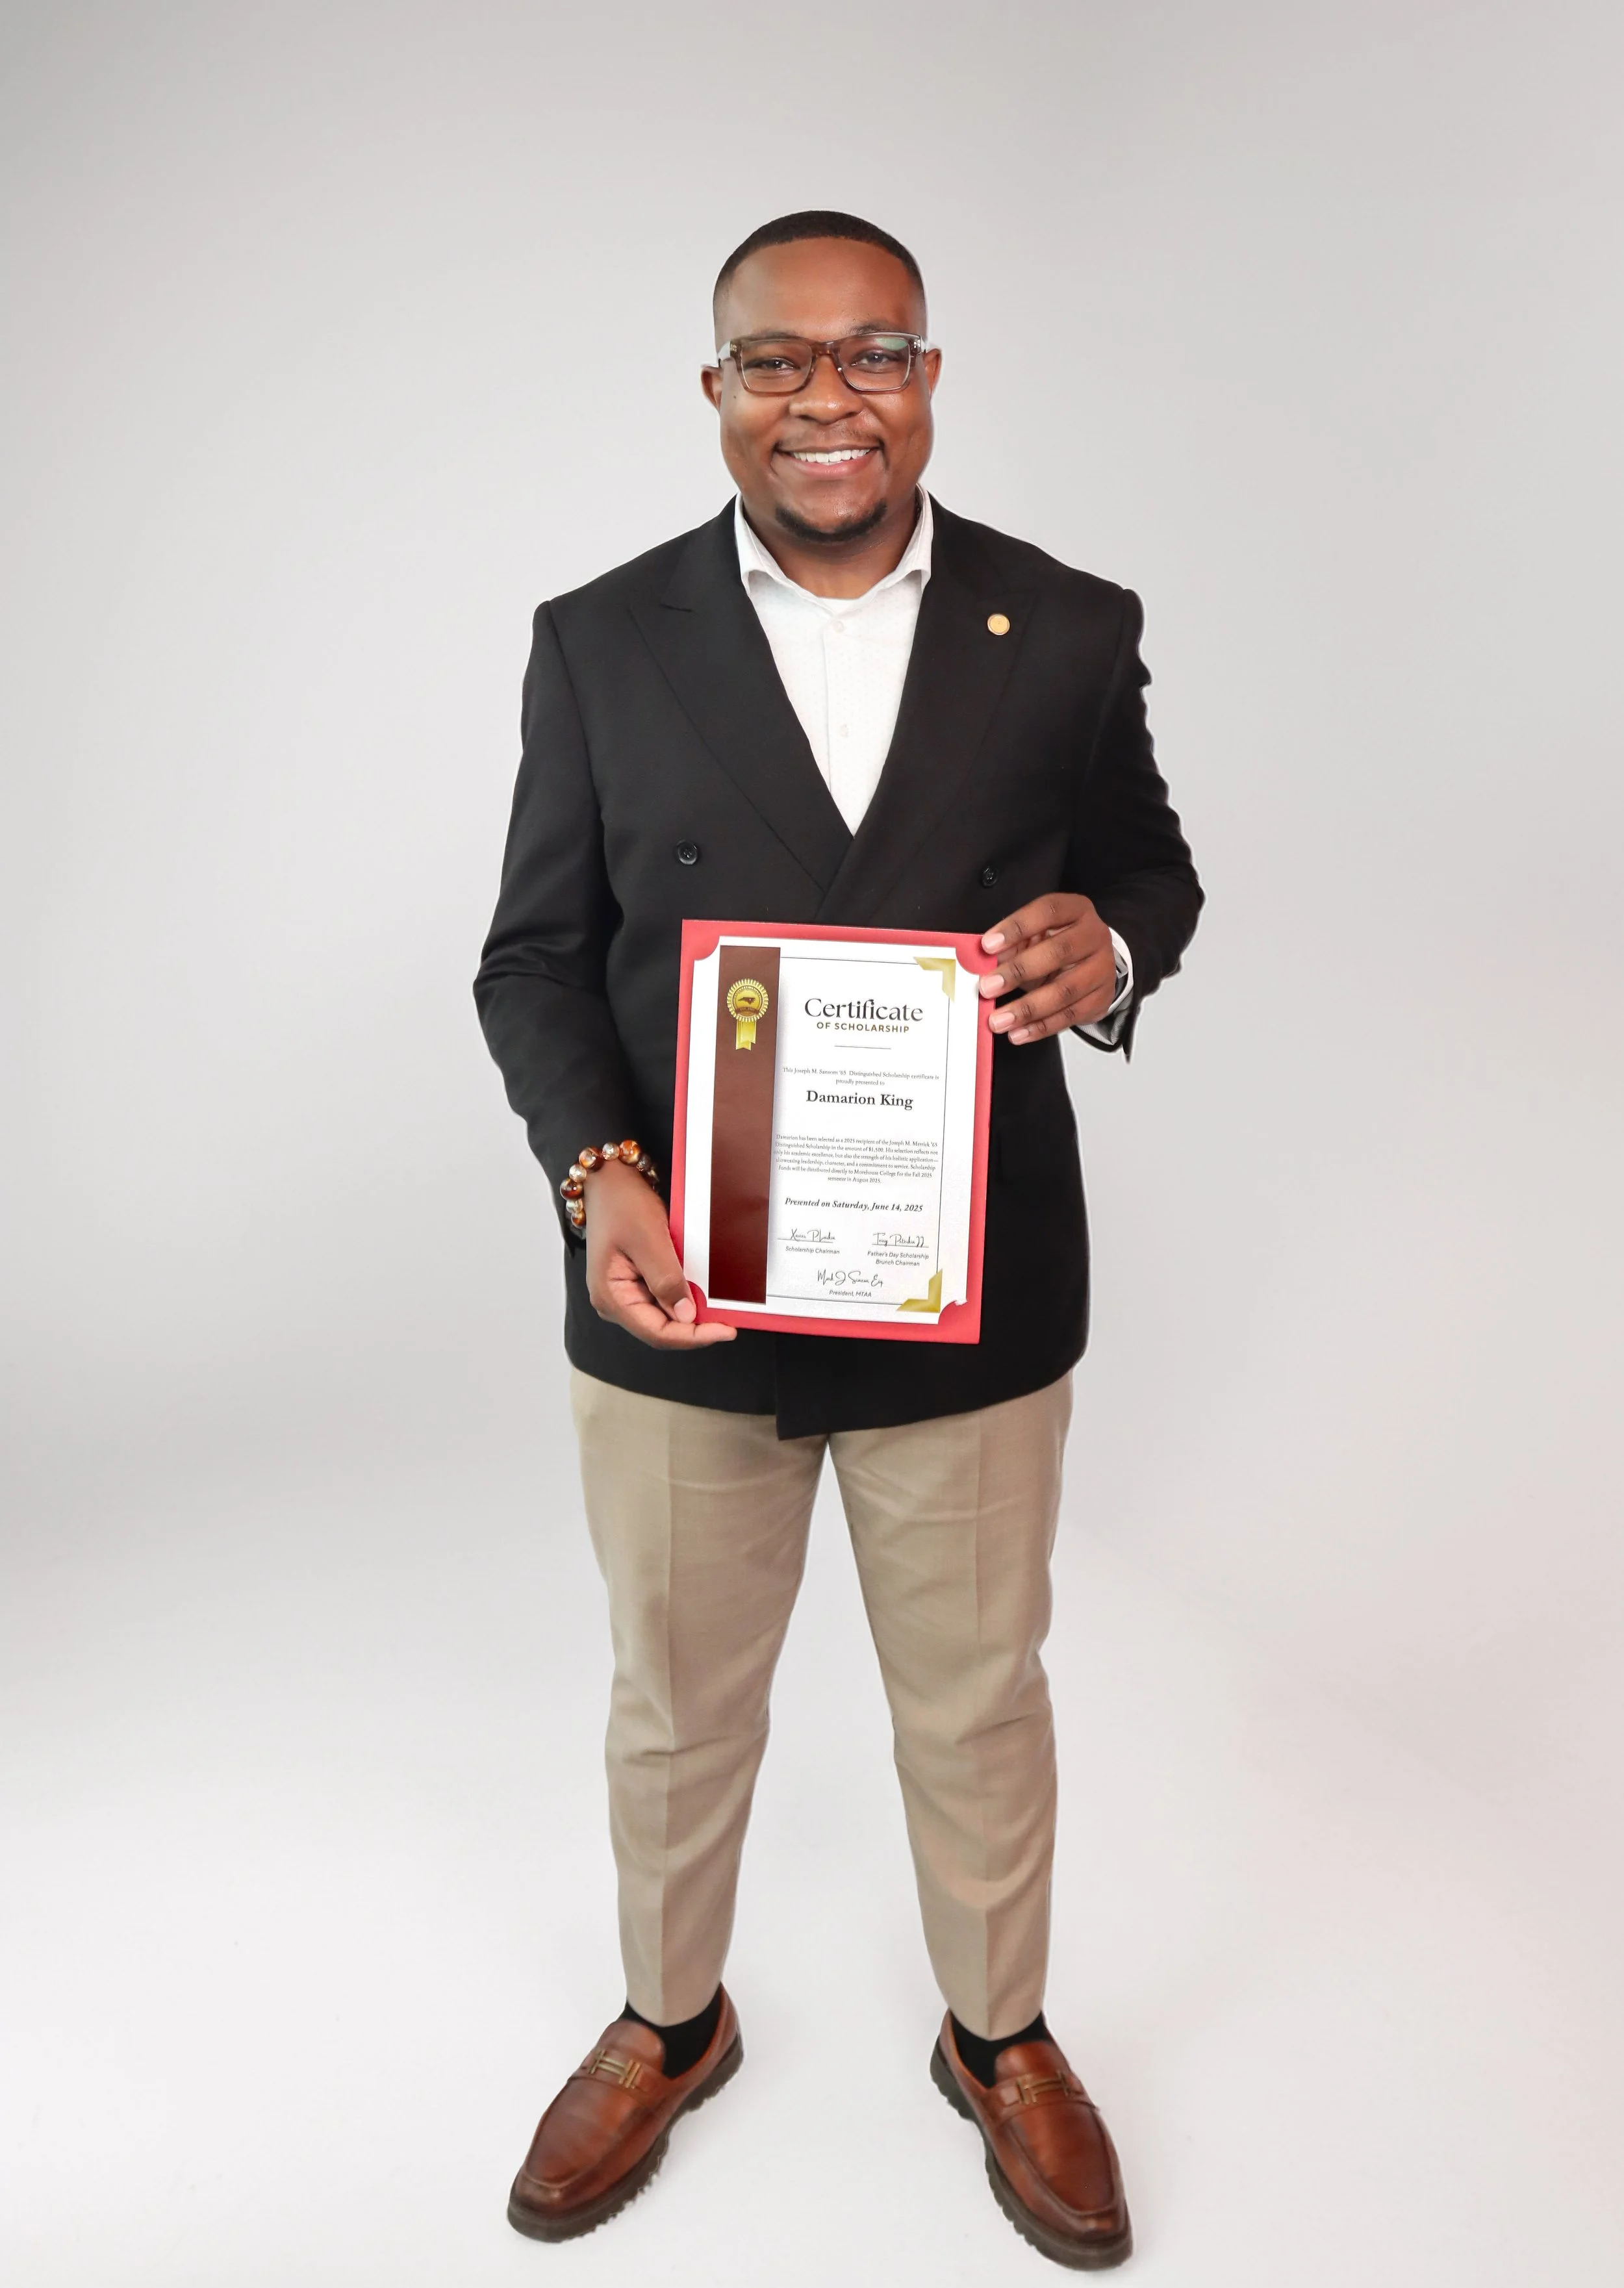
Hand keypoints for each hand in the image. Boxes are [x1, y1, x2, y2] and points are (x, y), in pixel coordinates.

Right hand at [585, 1160, 736, 1348]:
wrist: (610, 1179)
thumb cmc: (621, 1204)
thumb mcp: (648, 1239)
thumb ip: (666, 1279)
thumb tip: (686, 1316)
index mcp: (611, 1297)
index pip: (656, 1333)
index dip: (693, 1338)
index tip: (725, 1331)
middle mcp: (615, 1301)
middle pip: (661, 1329)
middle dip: (695, 1326)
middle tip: (728, 1318)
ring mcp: (626, 1293)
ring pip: (665, 1316)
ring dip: (691, 1312)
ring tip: (717, 1303)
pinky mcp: (637, 1282)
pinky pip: (664, 1298)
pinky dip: (685, 1295)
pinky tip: (701, 1287)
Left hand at [979, 893, 1119, 1041]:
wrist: (1092, 963)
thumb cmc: (1056, 944)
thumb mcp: (1035, 935)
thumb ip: (1011, 944)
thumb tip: (982, 962)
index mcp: (1076, 910)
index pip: (1047, 912)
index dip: (1016, 927)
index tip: (988, 946)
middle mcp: (1094, 936)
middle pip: (1058, 952)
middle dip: (1018, 972)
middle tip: (988, 987)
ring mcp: (1102, 968)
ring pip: (1065, 991)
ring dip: (1027, 1008)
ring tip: (998, 1020)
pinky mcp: (1101, 998)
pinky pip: (1069, 1017)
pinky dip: (1041, 1027)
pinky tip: (1018, 1032)